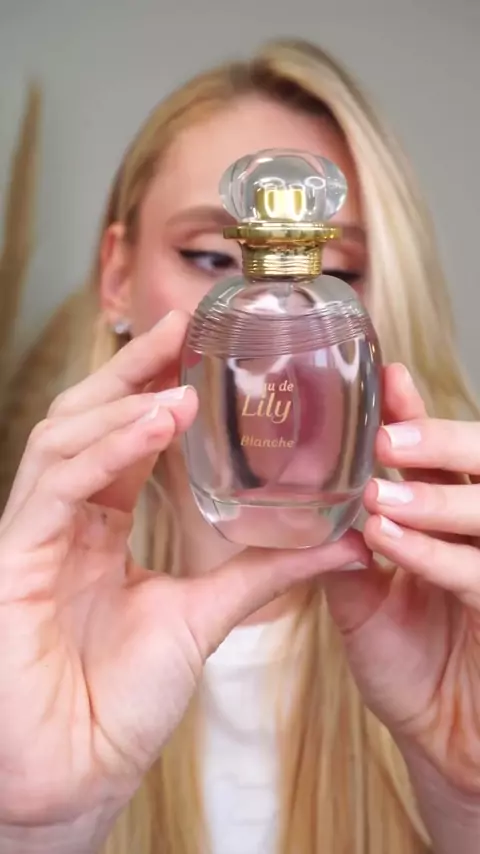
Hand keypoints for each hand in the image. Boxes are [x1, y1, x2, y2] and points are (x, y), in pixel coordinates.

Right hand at [0, 310, 366, 849]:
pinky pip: (55, 485)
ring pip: (64, 437)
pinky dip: (106, 449)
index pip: (123, 436)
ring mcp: (31, 535)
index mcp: (99, 527)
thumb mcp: (204, 619)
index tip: (201, 346)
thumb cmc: (119, 703)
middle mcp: (62, 520)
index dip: (156, 386)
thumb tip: (342, 544)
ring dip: (123, 402)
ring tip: (183, 383)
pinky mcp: (11, 558)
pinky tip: (156, 425)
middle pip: (88, 418)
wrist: (74, 775)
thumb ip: (264, 575)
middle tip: (184, 326)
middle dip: (133, 369)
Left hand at [324, 364, 479, 811]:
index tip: (387, 380)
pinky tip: (391, 540)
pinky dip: (435, 554)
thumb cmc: (407, 662)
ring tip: (381, 496)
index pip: (436, 454)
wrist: (442, 735)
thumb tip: (299, 505)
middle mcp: (478, 530)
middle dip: (440, 441)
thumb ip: (340, 551)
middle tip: (390, 436)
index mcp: (445, 517)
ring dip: (435, 498)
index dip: (416, 415)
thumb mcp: (361, 600)